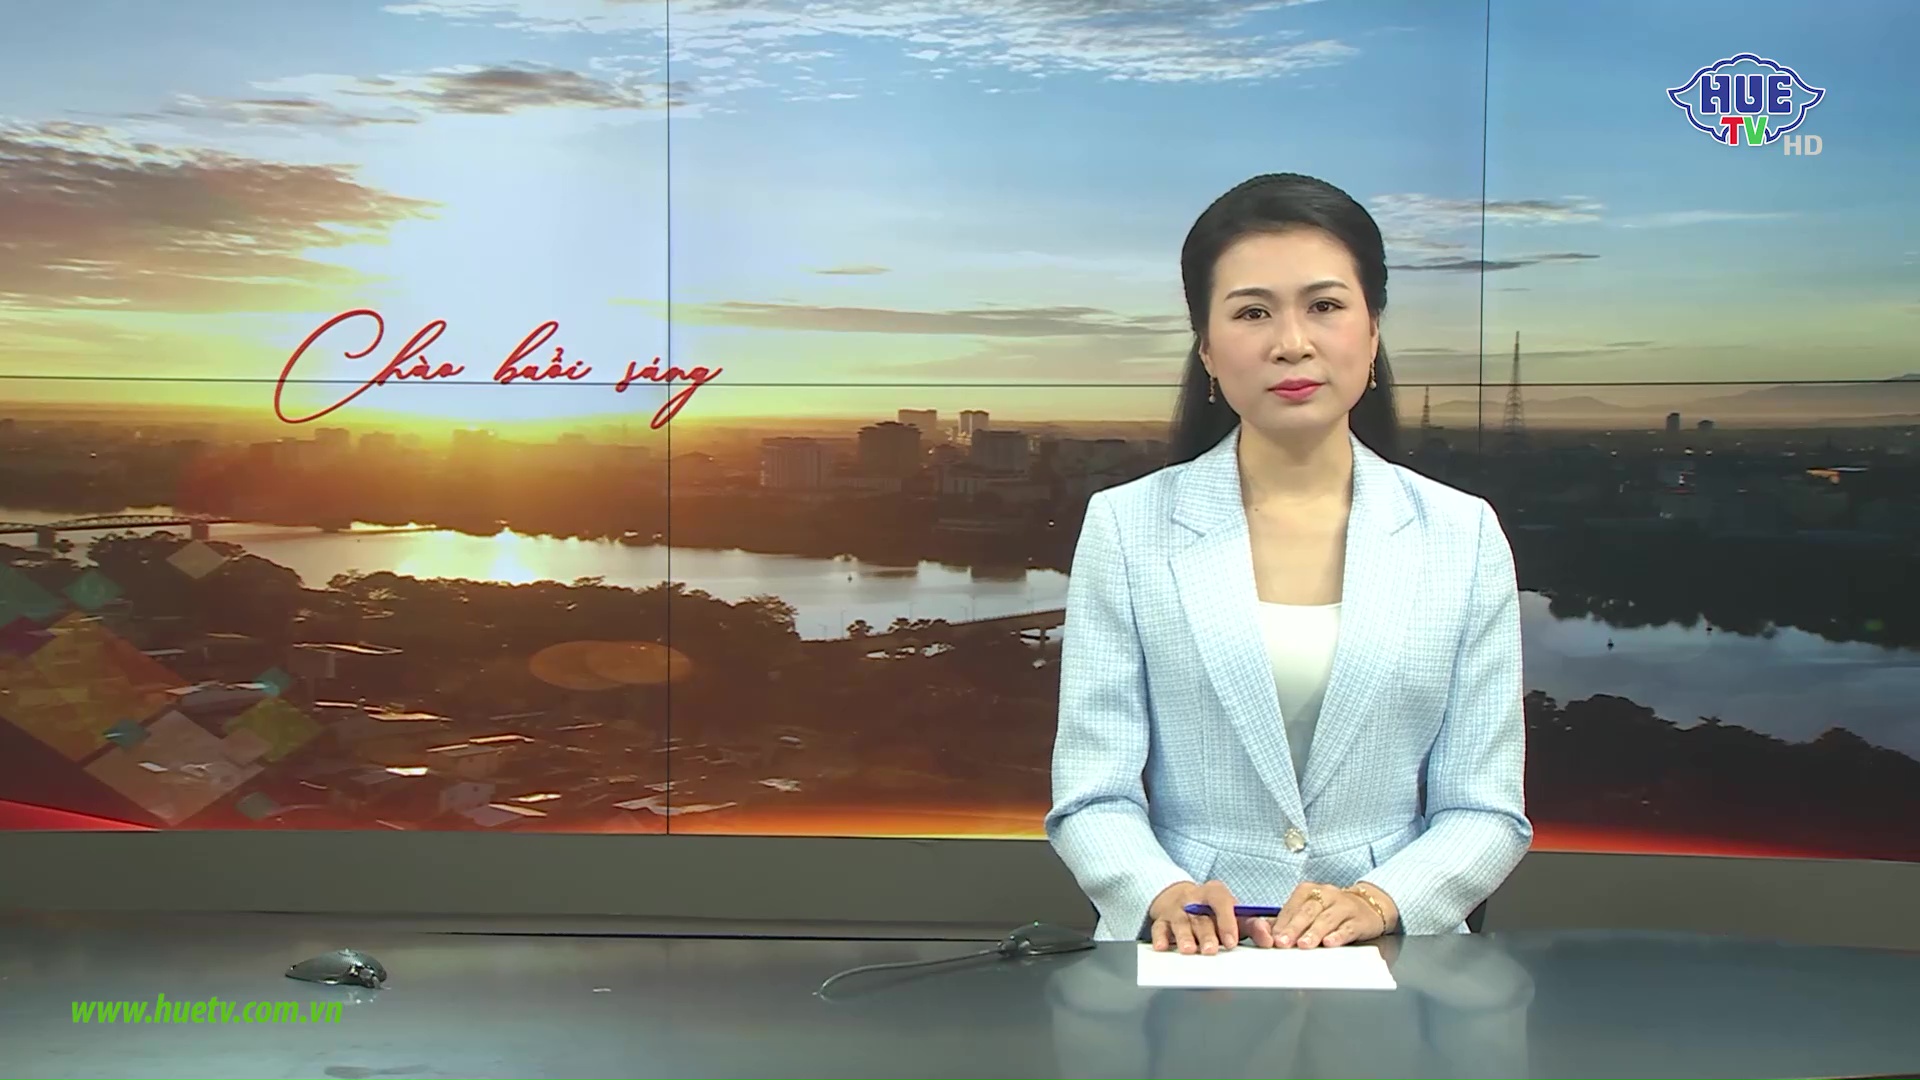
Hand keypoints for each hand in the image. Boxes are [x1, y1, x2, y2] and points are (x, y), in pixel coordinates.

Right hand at [1146, 880, 1276, 953]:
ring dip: (1185, 937)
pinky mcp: (1161, 920)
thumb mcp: (1233, 913)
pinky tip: (1163, 947)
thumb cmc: (1212, 911)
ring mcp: (1176, 909)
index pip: (1221, 902)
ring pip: (1180, 923)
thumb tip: (1270, 940)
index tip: (1232, 942)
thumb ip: (1252, 926)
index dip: (1227, 921)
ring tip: (1189, 951)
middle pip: (1200, 917)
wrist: (1181, 899)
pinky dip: (1160, 938)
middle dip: (1206, 935)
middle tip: (1211, 950)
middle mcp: (1193, 899)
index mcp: (1214, 893)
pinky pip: (1159, 928)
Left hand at [1270, 881, 1395, 948]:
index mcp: (1308, 891)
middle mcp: (1326, 895)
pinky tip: (1330, 943)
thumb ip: (1285, 921)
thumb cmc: (1330, 911)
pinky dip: (1338, 935)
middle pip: (1307, 911)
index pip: (1291, 907)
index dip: (1281, 924)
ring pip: (1326, 919)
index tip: (1272, 938)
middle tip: (1282, 943)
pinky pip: (1348, 928)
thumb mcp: (1307, 911)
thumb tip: (1262, 932)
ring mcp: (1343, 906)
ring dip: (1314, 932)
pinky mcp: (1359, 920)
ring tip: (1303, 944)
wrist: (1368, 906)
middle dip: (1293, 928)